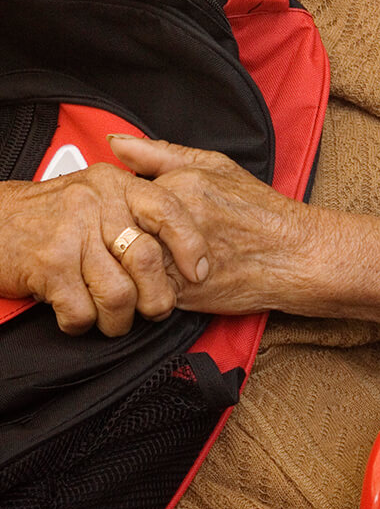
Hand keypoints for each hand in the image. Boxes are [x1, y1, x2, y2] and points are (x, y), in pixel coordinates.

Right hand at [0, 163, 209, 336]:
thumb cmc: (53, 213)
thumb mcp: (98, 190)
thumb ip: (138, 203)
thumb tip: (190, 235)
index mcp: (115, 184)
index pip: (167, 209)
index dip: (191, 244)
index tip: (201, 271)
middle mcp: (95, 204)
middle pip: (146, 259)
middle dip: (157, 296)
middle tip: (154, 309)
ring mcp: (71, 234)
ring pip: (119, 293)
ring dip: (119, 320)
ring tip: (113, 319)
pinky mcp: (49, 266)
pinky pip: (82, 312)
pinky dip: (83, 324)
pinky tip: (77, 314)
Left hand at [108, 135, 301, 314]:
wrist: (294, 255)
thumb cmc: (258, 210)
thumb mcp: (215, 166)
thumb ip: (161, 154)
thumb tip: (116, 143)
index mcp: (181, 185)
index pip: (118, 192)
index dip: (116, 205)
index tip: (123, 213)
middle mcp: (177, 220)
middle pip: (117, 228)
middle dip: (116, 236)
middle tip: (124, 239)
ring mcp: (178, 257)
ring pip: (125, 262)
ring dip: (124, 264)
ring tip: (135, 259)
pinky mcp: (182, 292)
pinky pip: (141, 292)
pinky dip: (142, 288)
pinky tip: (154, 278)